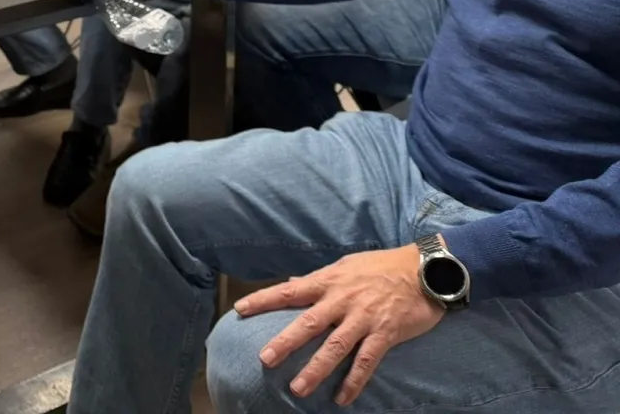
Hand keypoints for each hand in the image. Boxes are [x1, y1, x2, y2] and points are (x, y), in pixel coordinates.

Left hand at [235, 244, 440, 406]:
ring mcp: (364, 318)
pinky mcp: (386, 333)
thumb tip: (289, 283)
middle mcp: (342, 300)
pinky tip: (342, 398)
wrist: (425, 269)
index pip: (288, 291)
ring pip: (335, 347)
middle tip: (265, 359)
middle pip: (308, 323)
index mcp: (328, 281)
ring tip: (297, 389)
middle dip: (285, 342)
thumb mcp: (344, 266)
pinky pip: (367, 361)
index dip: (263, 299)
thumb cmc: (381, 266)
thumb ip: (317, 279)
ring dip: (315, 369)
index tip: (239, 309)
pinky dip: (354, 381)